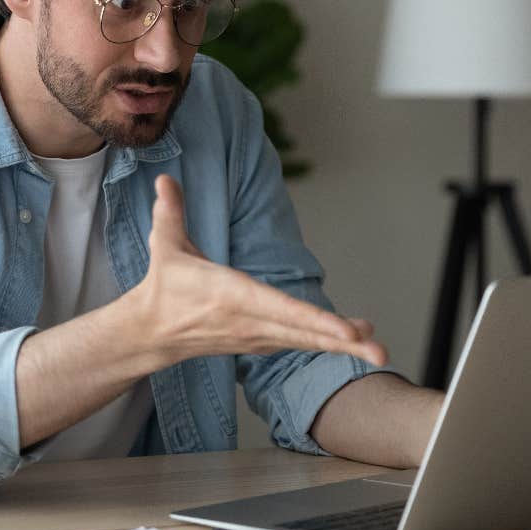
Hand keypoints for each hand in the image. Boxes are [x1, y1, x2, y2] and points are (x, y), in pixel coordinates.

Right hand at [123, 175, 387, 367]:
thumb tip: (165, 178)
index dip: (313, 320)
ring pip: (305, 341)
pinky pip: (298, 343)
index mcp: (229, 295)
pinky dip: (326, 343)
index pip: (278, 308)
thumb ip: (170, 211)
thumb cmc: (165, 284)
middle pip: (301, 332)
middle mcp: (248, 320)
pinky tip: (355, 342)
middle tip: (378, 350)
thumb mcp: (165, 245)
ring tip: (378, 351)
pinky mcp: (259, 342)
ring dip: (343, 346)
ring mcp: (255, 336)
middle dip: (341, 341)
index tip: (345, 331)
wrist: (152, 332)